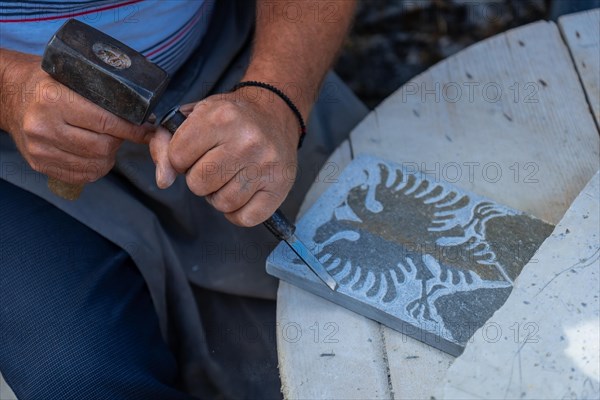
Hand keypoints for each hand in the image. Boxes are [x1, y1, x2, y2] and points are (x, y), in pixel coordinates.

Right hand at [1, 51, 152, 183]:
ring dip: (109, 156)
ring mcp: (40, 149)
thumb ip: (103, 94)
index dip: (132, 129)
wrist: (8, 95)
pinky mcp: (39, 164)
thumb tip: (144, 116)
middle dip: (119, 141)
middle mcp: (43, 126)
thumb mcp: (72, 77)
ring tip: (106, 142)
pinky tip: (94, 155)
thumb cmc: (47, 84)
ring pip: (95, 164)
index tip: (147, 130)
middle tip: (121, 133)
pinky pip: (81, 176)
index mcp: (53, 99)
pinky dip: (95, 168)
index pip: (106, 121)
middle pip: (102, 147)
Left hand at [150, 88, 300, 226]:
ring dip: (219, 196)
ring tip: (229, 177)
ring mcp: (265, 165)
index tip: (194, 150)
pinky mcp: (280, 186)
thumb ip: (165, 143)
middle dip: (199, 179)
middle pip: (199, 184)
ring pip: (223, 203)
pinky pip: (246, 218)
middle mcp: (246, 141)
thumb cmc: (230, 118)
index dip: (180, 158)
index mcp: (221, 117)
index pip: (177, 157)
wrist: (274, 113)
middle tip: (213, 165)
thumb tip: (163, 180)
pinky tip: (241, 194)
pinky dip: (238, 213)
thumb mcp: (194, 116)